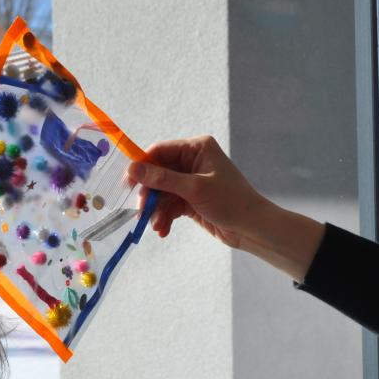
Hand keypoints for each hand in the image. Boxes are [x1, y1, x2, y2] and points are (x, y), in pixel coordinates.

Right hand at [125, 135, 267, 245]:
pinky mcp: (189, 199)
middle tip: (142, 212)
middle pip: (157, 174)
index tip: (128, 184)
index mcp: (196, 148)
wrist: (251, 228)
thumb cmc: (230, 201)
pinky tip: (163, 230)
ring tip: (156, 226)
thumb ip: (162, 179)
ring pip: (161, 193)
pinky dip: (164, 217)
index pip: (160, 151)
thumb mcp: (194, 189)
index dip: (142, 167)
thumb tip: (132, 168)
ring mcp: (190, 181)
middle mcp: (192, 161)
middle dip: (150, 195)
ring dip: (156, 210)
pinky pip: (168, 205)